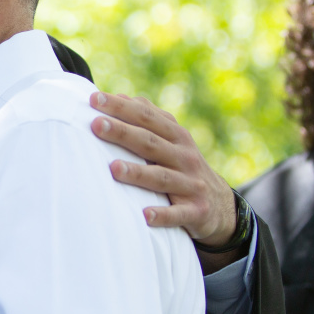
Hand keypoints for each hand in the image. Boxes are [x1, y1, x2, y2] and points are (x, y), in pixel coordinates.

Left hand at [89, 92, 236, 246]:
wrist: (220, 205)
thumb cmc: (182, 166)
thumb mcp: (172, 141)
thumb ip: (149, 120)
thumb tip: (119, 97)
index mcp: (176, 136)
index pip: (147, 117)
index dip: (121, 107)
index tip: (93, 98)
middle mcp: (184, 156)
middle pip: (150, 142)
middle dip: (123, 132)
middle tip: (95, 125)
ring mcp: (191, 184)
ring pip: (162, 177)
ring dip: (138, 173)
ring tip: (113, 168)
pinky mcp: (196, 211)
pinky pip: (178, 214)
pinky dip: (163, 215)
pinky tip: (145, 216)